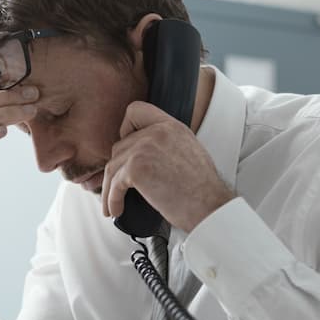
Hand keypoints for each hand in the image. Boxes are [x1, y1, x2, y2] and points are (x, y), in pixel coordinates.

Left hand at [101, 101, 234, 232]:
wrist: (210, 206)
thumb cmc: (201, 190)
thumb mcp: (188, 152)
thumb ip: (166, 145)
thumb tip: (145, 155)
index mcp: (171, 126)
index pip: (136, 110)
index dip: (125, 128)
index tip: (126, 146)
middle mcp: (157, 132)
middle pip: (120, 146)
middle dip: (117, 169)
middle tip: (118, 187)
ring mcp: (145, 147)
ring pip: (113, 166)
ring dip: (109, 188)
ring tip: (113, 204)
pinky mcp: (137, 168)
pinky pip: (114, 183)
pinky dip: (111, 199)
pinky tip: (116, 210)